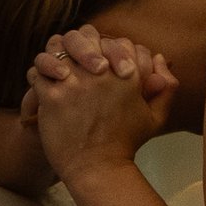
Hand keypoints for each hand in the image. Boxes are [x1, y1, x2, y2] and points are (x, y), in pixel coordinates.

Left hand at [28, 29, 176, 188]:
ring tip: (56, 69)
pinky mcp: (53, 97)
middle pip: (83, 37)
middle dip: (77, 44)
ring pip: (56, 50)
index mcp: (126, 74)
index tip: (97, 60)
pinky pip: (38, 72)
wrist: (99, 169)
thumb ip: (167, 87)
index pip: (113, 40)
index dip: (103, 45)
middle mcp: (101, 73)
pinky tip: (44, 85)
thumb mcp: (156, 117)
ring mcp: (75, 84)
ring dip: (54, 57)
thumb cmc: (127, 142)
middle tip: (73, 58)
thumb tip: (160, 57)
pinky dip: (39, 75)